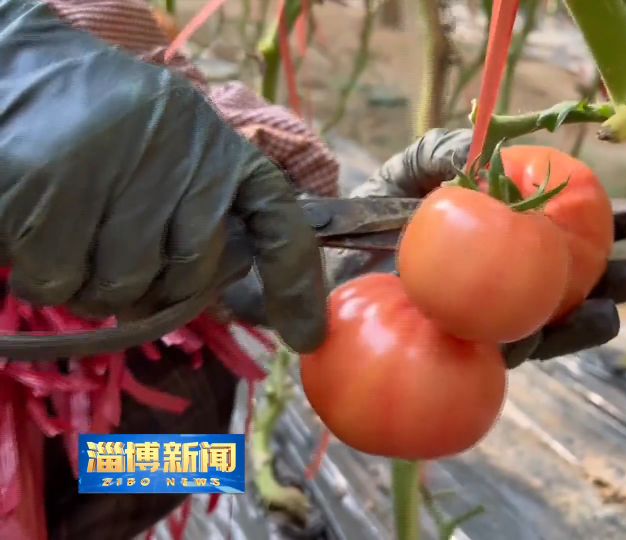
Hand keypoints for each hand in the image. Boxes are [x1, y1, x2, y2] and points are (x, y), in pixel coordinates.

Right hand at [0, 0, 325, 352]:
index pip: (281, 224)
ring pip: (121, 288)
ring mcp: (122, 173)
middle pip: (189, 278)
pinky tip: (34, 222)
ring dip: (89, 281)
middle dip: (152, 285)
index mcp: (220, 147)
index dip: (296, 285)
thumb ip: (199, 213)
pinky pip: (57, 279)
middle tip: (115, 252)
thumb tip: (212, 299)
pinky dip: (41, 269)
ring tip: (70, 228)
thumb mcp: (173, 151)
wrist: (17, 64)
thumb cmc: (101, 123)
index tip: (306, 335)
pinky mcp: (53, 189)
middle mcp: (185, 157)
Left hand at [355, 129, 625, 366]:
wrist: (323, 250)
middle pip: (575, 284)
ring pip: (553, 325)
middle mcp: (510, 279)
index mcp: (511, 236)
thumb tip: (488, 159)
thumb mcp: (415, 165)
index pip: (570, 231)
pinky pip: (510, 350)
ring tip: (612, 308)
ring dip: (589, 320)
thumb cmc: (374, 203)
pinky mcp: (466, 351)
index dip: (610, 225)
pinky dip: (538, 342)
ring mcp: (491, 318)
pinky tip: (551, 331)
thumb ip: (452, 152)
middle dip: (614, 280)